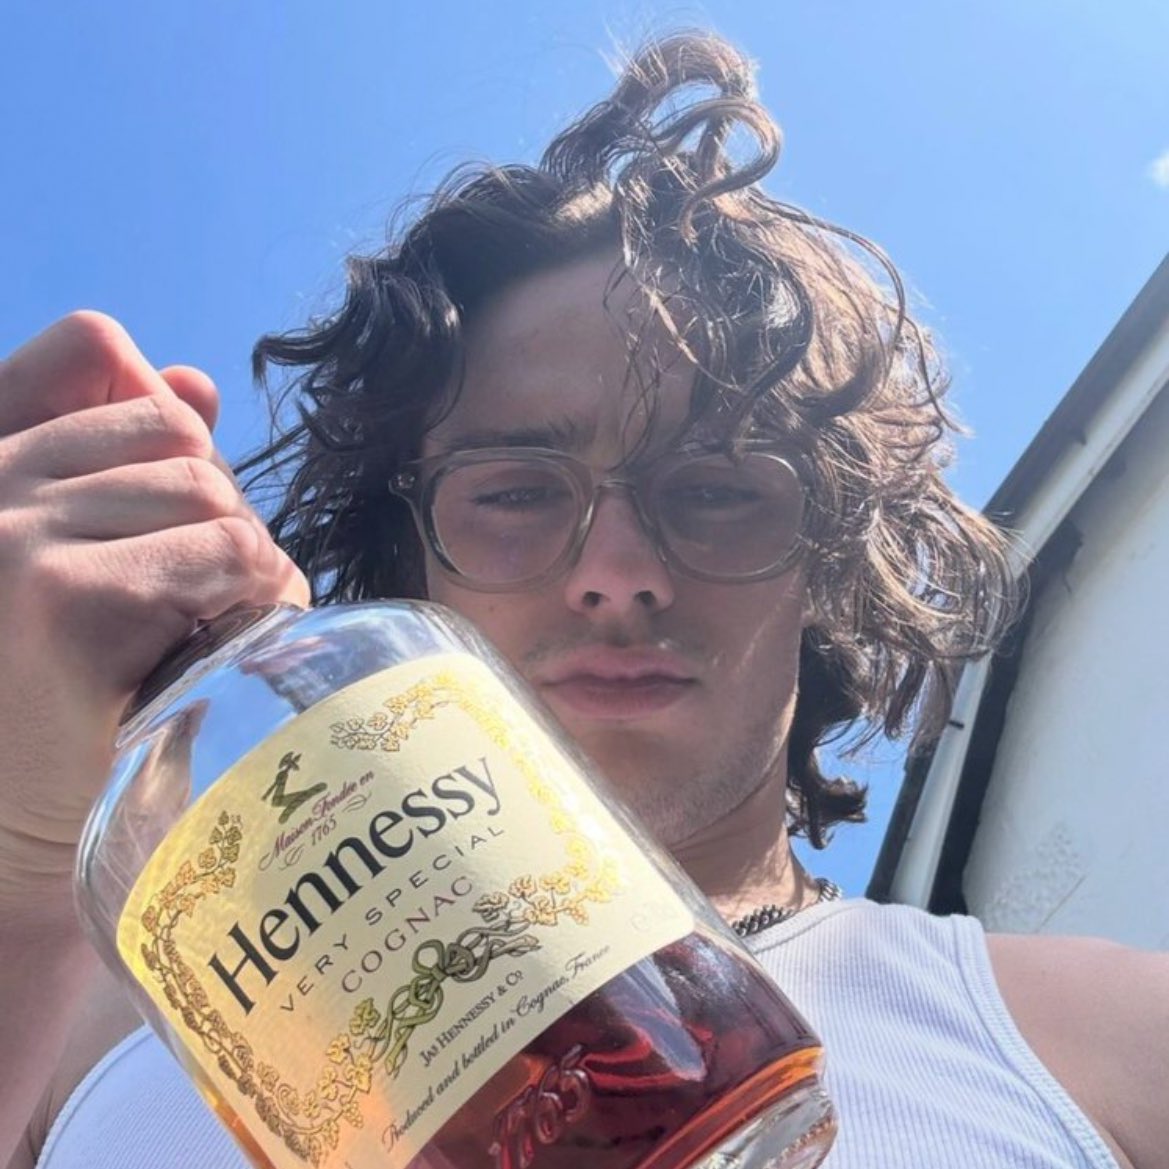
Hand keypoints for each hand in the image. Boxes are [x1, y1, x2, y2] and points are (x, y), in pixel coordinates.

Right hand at [0, 312, 308, 913]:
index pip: (88, 348)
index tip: (177, 504)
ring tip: (211, 633)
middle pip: (179, 437)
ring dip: (243, 568)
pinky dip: (249, 602)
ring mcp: (14, 536)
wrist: (14, 833)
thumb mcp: (85, 559)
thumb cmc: (60, 698)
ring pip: (213, 498)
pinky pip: (225, 557)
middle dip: (219, 519)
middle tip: (205, 602)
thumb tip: (193, 380)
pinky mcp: (65, 599)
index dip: (163, 414)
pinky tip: (212, 653)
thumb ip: (124, 467)